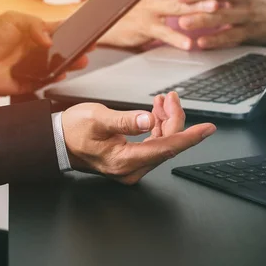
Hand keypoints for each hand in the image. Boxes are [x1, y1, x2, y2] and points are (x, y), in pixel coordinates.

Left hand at [0, 11, 88, 95]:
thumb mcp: (13, 19)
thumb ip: (34, 24)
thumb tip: (49, 40)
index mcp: (38, 34)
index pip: (62, 32)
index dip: (76, 31)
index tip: (90, 30)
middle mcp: (40, 51)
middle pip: (65, 51)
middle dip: (79, 49)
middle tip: (90, 47)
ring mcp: (37, 67)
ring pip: (60, 66)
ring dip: (72, 64)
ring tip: (81, 60)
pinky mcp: (31, 82)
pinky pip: (47, 81)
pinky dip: (56, 78)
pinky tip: (62, 72)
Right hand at [62, 92, 215, 184]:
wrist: (58, 141)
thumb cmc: (73, 130)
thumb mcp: (97, 119)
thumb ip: (125, 121)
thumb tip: (146, 120)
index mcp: (124, 160)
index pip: (166, 148)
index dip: (189, 137)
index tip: (208, 129)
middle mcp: (131, 168)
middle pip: (167, 144)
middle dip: (173, 119)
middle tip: (170, 97)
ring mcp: (132, 166)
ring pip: (162, 143)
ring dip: (165, 121)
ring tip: (161, 101)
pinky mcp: (131, 160)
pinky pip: (153, 144)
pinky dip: (157, 127)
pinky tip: (154, 112)